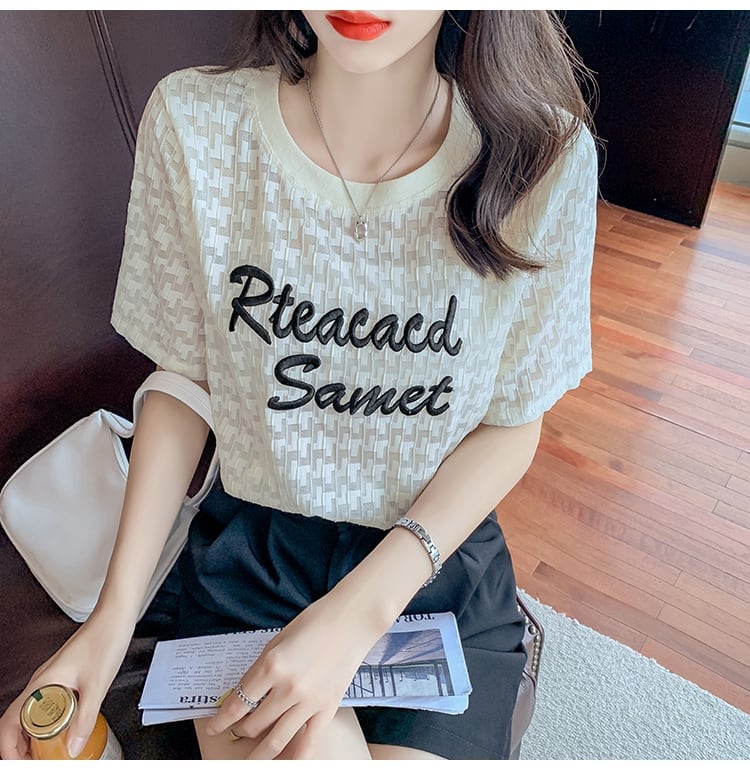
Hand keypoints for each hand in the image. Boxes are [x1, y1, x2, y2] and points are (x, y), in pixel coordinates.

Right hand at [0, 610, 133, 759]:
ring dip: (36, 736)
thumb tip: (72, 748)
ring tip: (50, 752)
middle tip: (39, 761)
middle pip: (18, 722)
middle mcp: (42, 681)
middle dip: (22, 747)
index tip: (21, 763)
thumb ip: (85, 718)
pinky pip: (49, 704)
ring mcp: (53, 678)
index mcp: (41, 684)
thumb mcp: (97, 684)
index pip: (9, 723)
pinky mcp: (65, 676)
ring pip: (33, 714)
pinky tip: (67, 728)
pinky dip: (50, 722)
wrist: (116, 614)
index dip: (9, 748)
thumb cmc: (105, 639)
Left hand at [205, 595, 380, 758]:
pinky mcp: (328, 709)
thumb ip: (261, 669)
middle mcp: (288, 688)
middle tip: (236, 730)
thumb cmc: (315, 621)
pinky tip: (282, 761)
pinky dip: (292, 758)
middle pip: (254, 724)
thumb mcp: (278, 640)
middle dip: (240, 731)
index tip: (214, 726)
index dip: (221, 720)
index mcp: (272, 665)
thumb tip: (246, 693)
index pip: (238, 703)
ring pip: (276, 740)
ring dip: (259, 751)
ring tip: (252, 753)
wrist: (352, 619)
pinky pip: (307, 744)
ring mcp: (309, 701)